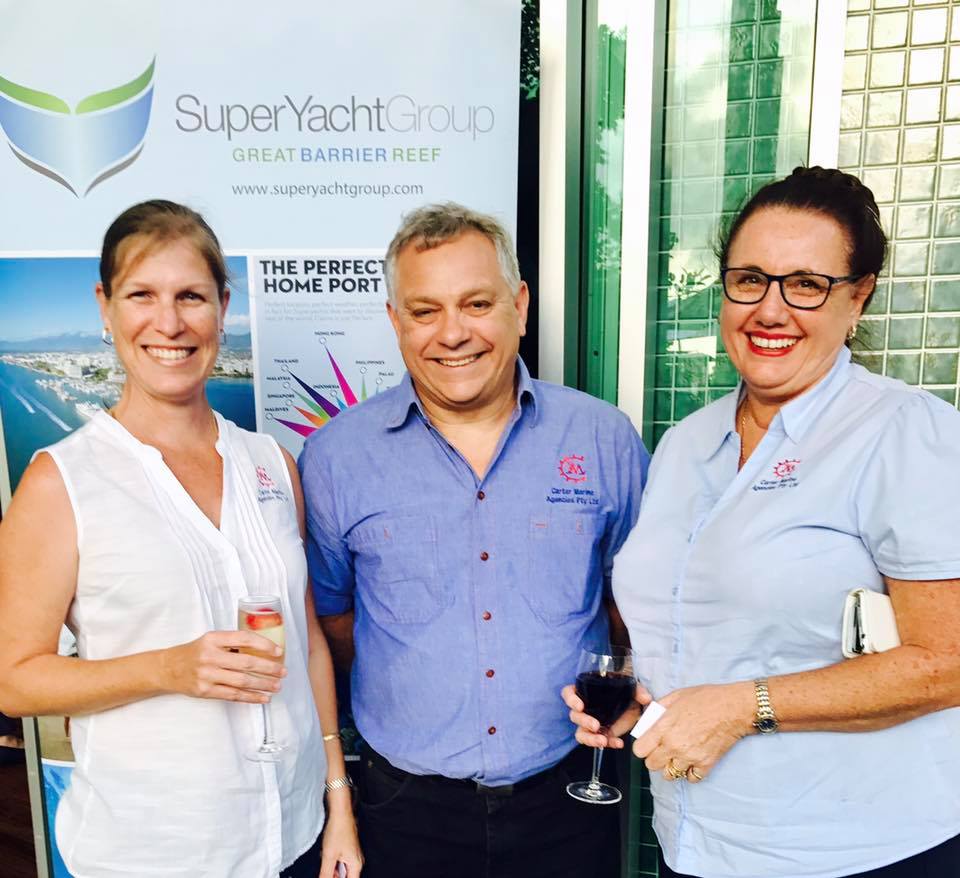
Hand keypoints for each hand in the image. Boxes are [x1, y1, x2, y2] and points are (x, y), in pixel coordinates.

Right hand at [159, 631, 285, 702]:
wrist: (168, 668)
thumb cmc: (195, 652)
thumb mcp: (211, 640)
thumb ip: (232, 643)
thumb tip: (263, 649)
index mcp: (213, 638)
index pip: (244, 639)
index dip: (264, 644)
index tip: (278, 651)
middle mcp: (210, 656)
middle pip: (246, 663)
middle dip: (269, 668)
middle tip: (283, 672)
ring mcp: (207, 675)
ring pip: (241, 681)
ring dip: (263, 685)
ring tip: (277, 686)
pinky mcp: (205, 691)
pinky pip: (233, 695)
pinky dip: (251, 697)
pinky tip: (263, 698)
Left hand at [319, 794, 361, 876]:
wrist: (340, 812)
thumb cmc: (338, 829)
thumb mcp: (329, 856)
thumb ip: (326, 874)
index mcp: (356, 865)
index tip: (329, 875)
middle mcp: (357, 861)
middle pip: (345, 877)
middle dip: (333, 875)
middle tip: (326, 868)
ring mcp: (353, 855)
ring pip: (341, 870)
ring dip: (332, 868)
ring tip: (326, 859)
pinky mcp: (348, 849)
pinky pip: (340, 861)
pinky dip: (332, 861)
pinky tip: (327, 854)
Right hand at [562, 682, 649, 748]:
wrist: (635, 707)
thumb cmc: (626, 693)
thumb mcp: (632, 688)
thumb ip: (638, 691)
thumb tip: (646, 698)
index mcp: (586, 691)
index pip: (568, 693)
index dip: (571, 699)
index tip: (579, 706)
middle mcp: (585, 708)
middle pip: (574, 716)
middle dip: (584, 721)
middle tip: (596, 726)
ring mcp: (590, 723)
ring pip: (580, 733)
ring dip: (590, 738)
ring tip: (603, 741)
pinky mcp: (600, 734)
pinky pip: (596, 741)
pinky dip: (608, 744)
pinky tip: (618, 743)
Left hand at [632, 682, 753, 782]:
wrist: (733, 708)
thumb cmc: (706, 698)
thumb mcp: (676, 696)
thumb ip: (658, 709)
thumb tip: (647, 720)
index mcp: (664, 727)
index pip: (639, 750)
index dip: (643, 746)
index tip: (648, 743)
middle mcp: (674, 745)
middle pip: (651, 765)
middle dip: (655, 757)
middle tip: (663, 748)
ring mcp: (690, 757)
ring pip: (669, 774)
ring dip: (672, 766)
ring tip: (678, 755)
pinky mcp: (706, 765)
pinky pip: (691, 778)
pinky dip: (690, 772)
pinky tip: (693, 760)